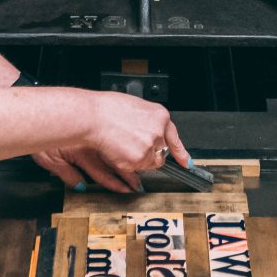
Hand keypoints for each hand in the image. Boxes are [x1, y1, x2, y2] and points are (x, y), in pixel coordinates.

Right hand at [50, 91, 190, 192]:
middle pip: (160, 153)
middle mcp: (159, 131)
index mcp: (160, 115)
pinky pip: (136, 169)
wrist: (90, 116)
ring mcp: (150, 146)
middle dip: (149, 154)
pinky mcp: (139, 160)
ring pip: (148, 163)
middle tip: (131, 146)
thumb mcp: (134, 107)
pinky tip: (117, 151)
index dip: (180, 152)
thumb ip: (147, 121)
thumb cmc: (104, 109)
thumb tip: (150, 130)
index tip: (186, 162)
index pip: (175, 137)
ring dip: (137, 160)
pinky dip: (126, 164)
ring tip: (120, 145)